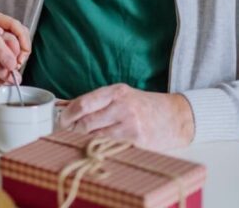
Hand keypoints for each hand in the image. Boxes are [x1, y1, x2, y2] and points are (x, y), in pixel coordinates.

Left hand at [57, 84, 194, 149]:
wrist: (177, 118)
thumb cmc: (145, 106)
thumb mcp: (123, 96)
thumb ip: (98, 101)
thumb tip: (66, 108)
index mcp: (117, 91)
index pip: (84, 103)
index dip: (67, 114)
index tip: (61, 120)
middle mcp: (123, 106)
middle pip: (86, 122)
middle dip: (73, 130)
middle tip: (68, 133)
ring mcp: (131, 125)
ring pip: (95, 137)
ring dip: (85, 140)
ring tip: (83, 140)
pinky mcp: (137, 142)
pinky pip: (109, 147)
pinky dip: (100, 147)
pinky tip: (100, 146)